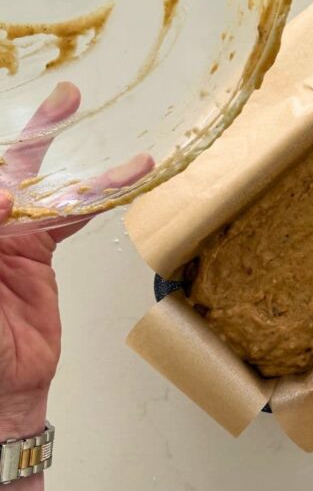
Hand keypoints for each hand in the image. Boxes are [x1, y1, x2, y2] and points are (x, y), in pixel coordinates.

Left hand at [0, 82, 152, 433]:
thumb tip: (3, 200)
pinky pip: (68, 218)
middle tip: (62, 99)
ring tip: (85, 119)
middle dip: (35, 134)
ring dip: (70, 158)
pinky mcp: (38, 254)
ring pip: (42, 186)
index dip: (5, 164)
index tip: (13, 173)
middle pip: (8, 169)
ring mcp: (11, 237)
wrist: (1, 391)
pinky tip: (122, 179)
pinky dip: (95, 198)